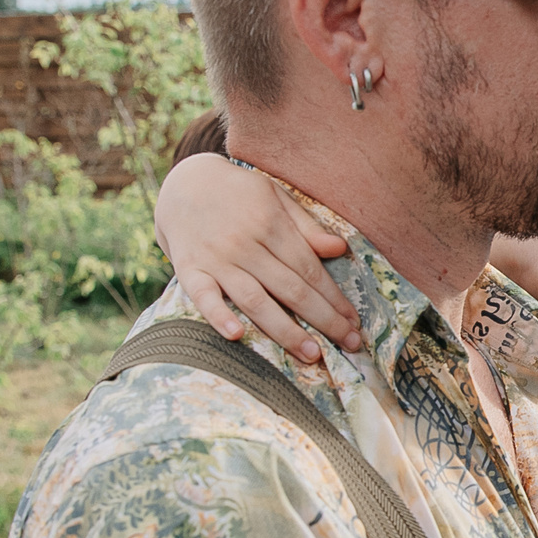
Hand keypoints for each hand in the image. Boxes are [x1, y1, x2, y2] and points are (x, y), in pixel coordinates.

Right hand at [155, 154, 363, 360]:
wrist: (183, 183)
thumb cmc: (239, 193)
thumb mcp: (276, 197)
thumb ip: (306, 226)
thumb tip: (340, 249)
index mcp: (270, 224)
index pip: (309, 269)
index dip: (334, 297)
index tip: (354, 321)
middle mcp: (245, 244)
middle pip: (291, 289)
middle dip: (324, 319)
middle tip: (349, 344)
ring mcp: (216, 259)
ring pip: (255, 300)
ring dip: (285, 330)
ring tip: (311, 353)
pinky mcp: (189, 270)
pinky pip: (203, 296)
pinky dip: (218, 316)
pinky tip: (236, 336)